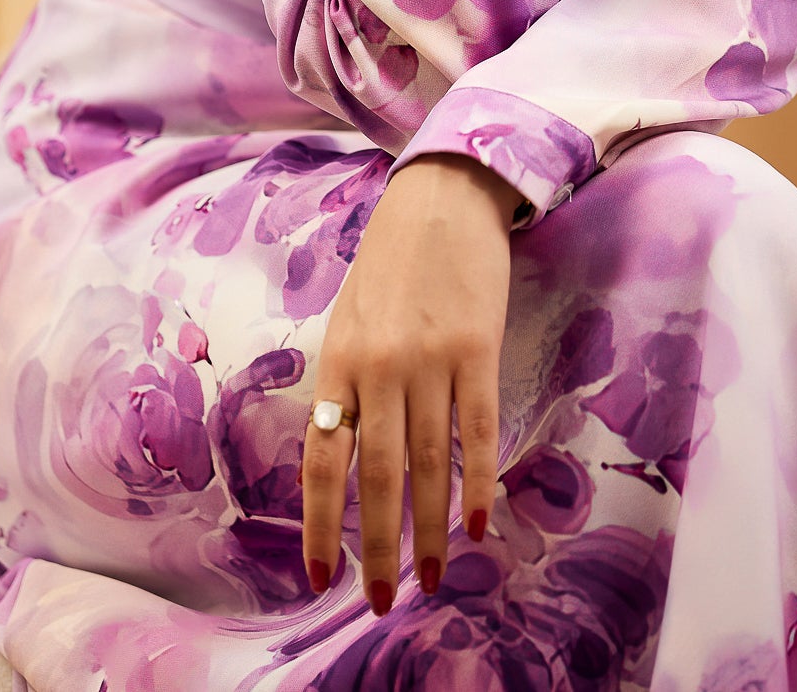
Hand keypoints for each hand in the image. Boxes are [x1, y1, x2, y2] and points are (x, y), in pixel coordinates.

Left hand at [299, 152, 524, 614]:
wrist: (442, 195)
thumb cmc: (392, 258)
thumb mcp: (349, 316)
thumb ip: (346, 380)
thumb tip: (340, 449)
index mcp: (338, 360)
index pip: (321, 458)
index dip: (319, 523)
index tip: (321, 577)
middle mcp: (378, 366)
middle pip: (375, 475)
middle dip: (375, 546)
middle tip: (379, 600)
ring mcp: (430, 359)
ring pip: (426, 463)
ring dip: (428, 529)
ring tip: (432, 579)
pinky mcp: (477, 349)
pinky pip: (476, 429)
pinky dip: (477, 481)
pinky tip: (478, 523)